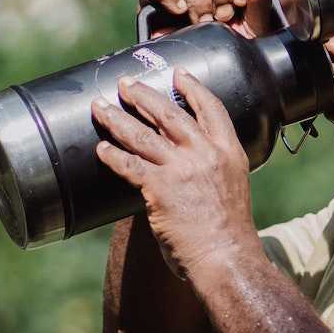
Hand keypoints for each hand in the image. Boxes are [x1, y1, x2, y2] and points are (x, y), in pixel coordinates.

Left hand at [92, 70, 255, 279]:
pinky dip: (113, 156)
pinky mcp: (160, 188)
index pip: (211, 108)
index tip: (179, 74)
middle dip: (143, 95)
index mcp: (230, 151)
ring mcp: (182, 169)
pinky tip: (101, 150)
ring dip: (117, 118)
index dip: (193, 88)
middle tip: (125, 84)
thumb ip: (213, 169)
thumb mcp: (232, 187)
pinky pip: (129, 165)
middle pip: (170, 113)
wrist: (227, 258)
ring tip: (100, 108)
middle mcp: (207, 153)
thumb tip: (189, 168)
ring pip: (143, 135)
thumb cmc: (230, 232)